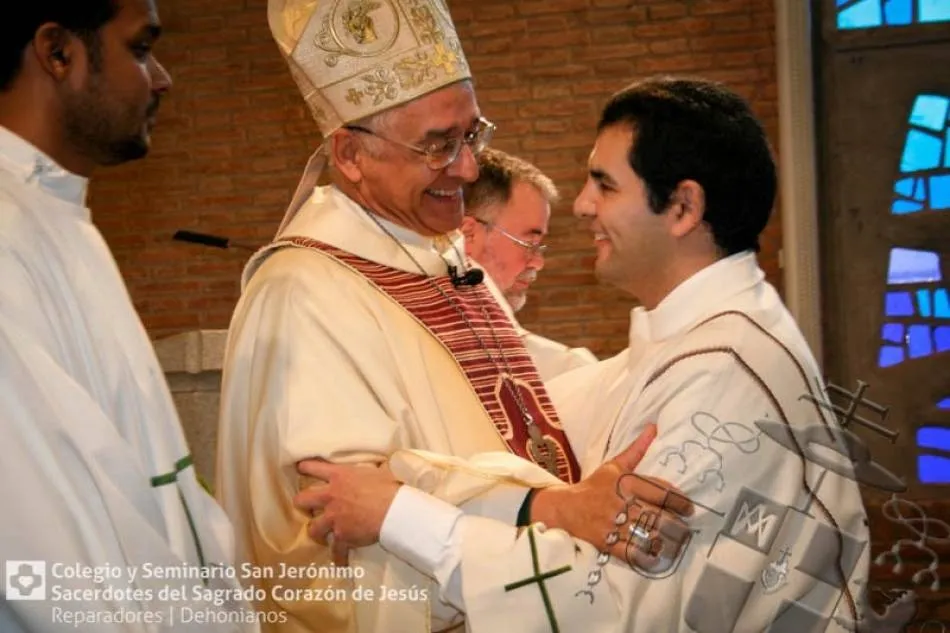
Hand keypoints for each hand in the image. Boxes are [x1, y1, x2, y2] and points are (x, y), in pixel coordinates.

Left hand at [293, 460, 401, 563]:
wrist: (394, 510)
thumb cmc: (389, 486)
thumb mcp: (377, 469)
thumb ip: (368, 470)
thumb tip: (379, 465)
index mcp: (339, 476)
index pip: (314, 468)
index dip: (305, 467)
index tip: (301, 468)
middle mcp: (331, 496)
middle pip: (302, 499)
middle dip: (302, 503)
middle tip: (307, 505)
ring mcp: (333, 518)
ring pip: (313, 528)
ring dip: (316, 531)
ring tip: (321, 534)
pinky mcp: (342, 536)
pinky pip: (336, 551)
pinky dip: (339, 557)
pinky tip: (341, 561)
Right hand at [529, 424, 693, 560]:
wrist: (563, 508)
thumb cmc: (593, 486)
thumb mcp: (614, 465)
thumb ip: (637, 449)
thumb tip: (654, 427)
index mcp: (626, 483)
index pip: (662, 493)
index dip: (681, 502)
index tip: (689, 508)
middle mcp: (622, 503)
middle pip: (660, 516)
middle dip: (677, 524)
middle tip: (685, 527)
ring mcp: (614, 525)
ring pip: (650, 536)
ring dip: (668, 542)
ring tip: (677, 542)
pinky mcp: (607, 544)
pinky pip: (633, 553)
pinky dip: (648, 558)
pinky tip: (658, 557)